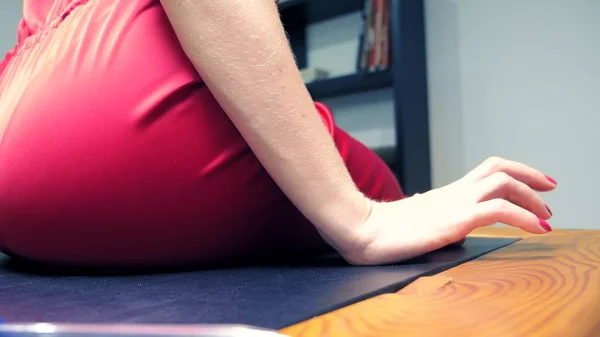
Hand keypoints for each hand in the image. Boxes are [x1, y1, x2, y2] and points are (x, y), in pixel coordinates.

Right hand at [341, 157, 556, 264]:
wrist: (362, 230)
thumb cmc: (380, 229)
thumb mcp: (411, 218)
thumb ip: (424, 213)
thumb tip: (428, 215)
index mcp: (446, 193)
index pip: (486, 171)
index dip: (515, 172)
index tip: (534, 184)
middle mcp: (454, 192)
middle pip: (499, 169)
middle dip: (530, 177)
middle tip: (550, 190)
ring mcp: (454, 203)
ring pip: (504, 183)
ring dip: (532, 197)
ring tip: (546, 215)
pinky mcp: (454, 219)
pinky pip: (498, 211)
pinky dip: (524, 217)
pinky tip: (536, 228)